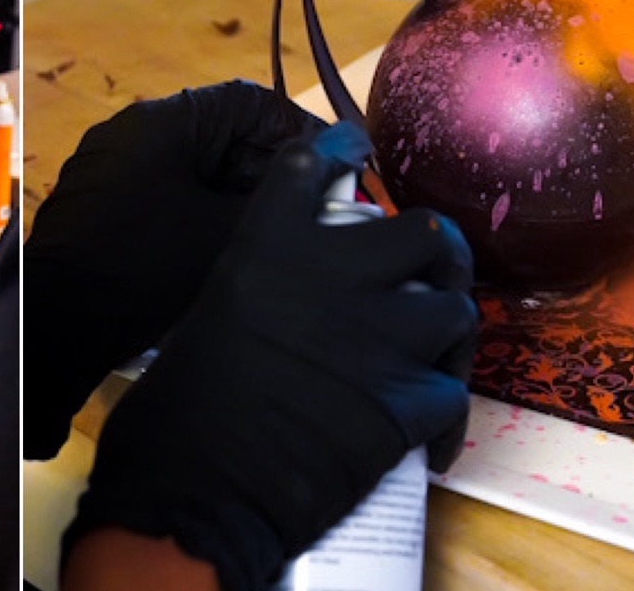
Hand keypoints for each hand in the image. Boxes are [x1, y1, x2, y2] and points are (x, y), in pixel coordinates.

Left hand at [23, 80, 328, 458]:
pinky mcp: (100, 206)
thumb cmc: (144, 267)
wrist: (56, 324)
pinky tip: (230, 249)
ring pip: (195, 167)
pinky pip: (166, 194)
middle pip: (222, 134)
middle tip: (316, 203)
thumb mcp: (224, 233)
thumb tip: (324, 178)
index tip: (337, 161)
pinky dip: (203, 212)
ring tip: (280, 230)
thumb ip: (280, 198)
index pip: (249, 101)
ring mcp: (110, 169)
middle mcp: (131, 133)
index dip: (300, 128)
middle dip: (272, 167)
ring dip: (239, 194)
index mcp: (162, 121)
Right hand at [65, 125, 478, 590]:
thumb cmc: (179, 404)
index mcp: (272, 243)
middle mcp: (336, 274)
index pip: (316, 164)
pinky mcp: (407, 402)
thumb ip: (266, 280)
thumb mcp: (213, 309)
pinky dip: (440, 409)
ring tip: (422, 355)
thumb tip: (299, 288)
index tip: (354, 147)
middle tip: (423, 274)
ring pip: (455, 311)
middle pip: (423, 233)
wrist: (199, 485)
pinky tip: (421, 428)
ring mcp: (380, 336)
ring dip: (441, 333)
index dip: (343, 150)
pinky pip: (453, 391)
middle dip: (431, 255)